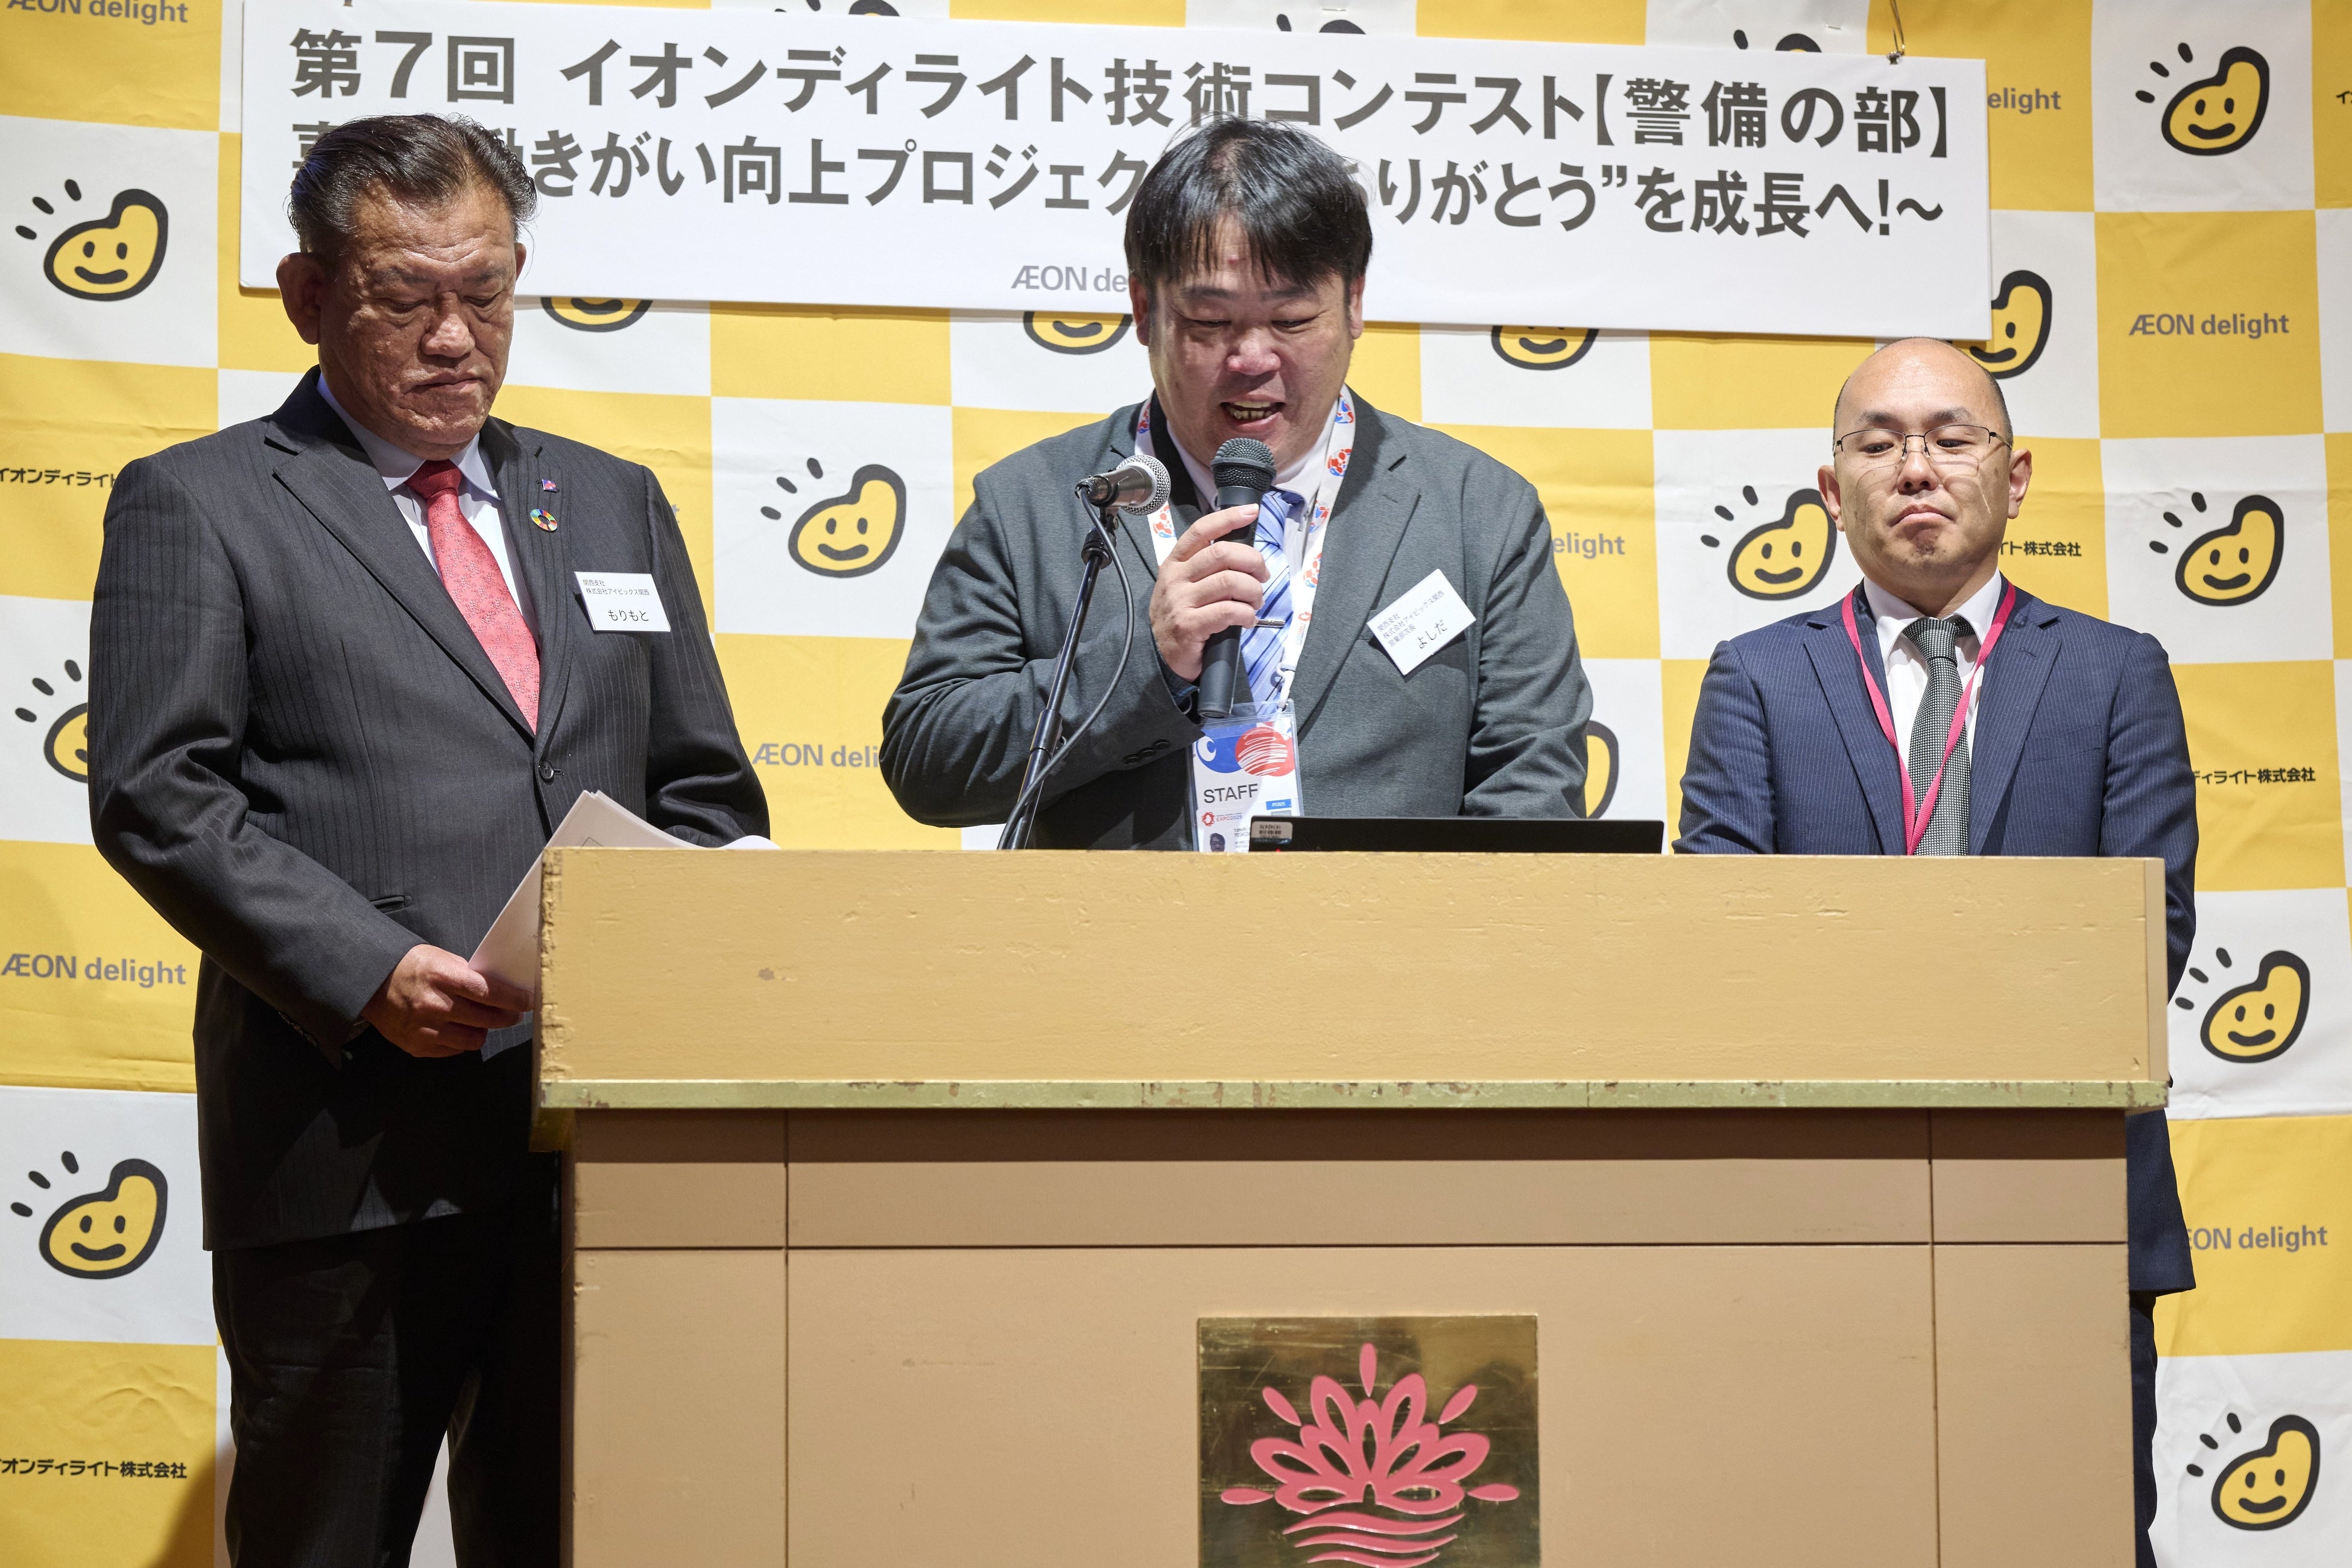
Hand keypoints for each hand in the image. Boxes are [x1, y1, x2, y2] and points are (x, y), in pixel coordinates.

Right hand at [361, 945, 530, 1057]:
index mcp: (441, 977)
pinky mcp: (417, 1046)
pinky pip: (454, 1050)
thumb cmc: (411, 967)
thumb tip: (502, 989)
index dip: (514, 999)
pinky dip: (460, 1041)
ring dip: (483, 1030)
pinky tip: (457, 1027)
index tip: (530, 1001)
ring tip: (481, 1020)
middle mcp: (433, 1005)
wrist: (371, 983)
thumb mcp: (441, 958)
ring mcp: (424, 1029)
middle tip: (512, 1012)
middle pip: (487, 1019)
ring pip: (474, 1040)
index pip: (489, 992)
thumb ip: (470, 975)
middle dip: (506, 1016)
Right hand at [1148, 504, 1268, 681]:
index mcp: (1176, 563)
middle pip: (1222, 553)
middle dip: (1253, 562)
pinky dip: (1246, 615)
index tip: (1251, 512)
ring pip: (1230, 582)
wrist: (1164, 655)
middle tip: (1262, 576)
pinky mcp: (1189, 625)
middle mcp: (1176, 578)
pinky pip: (1228, 611)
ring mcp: (1181, 602)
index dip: (1228, 518)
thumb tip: (1244, 554)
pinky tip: (1247, 620)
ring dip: (1253, 591)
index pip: (1201, 530)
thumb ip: (1207, 567)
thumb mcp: (1185, 585)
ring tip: (1255, 602)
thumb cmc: (1182, 616)